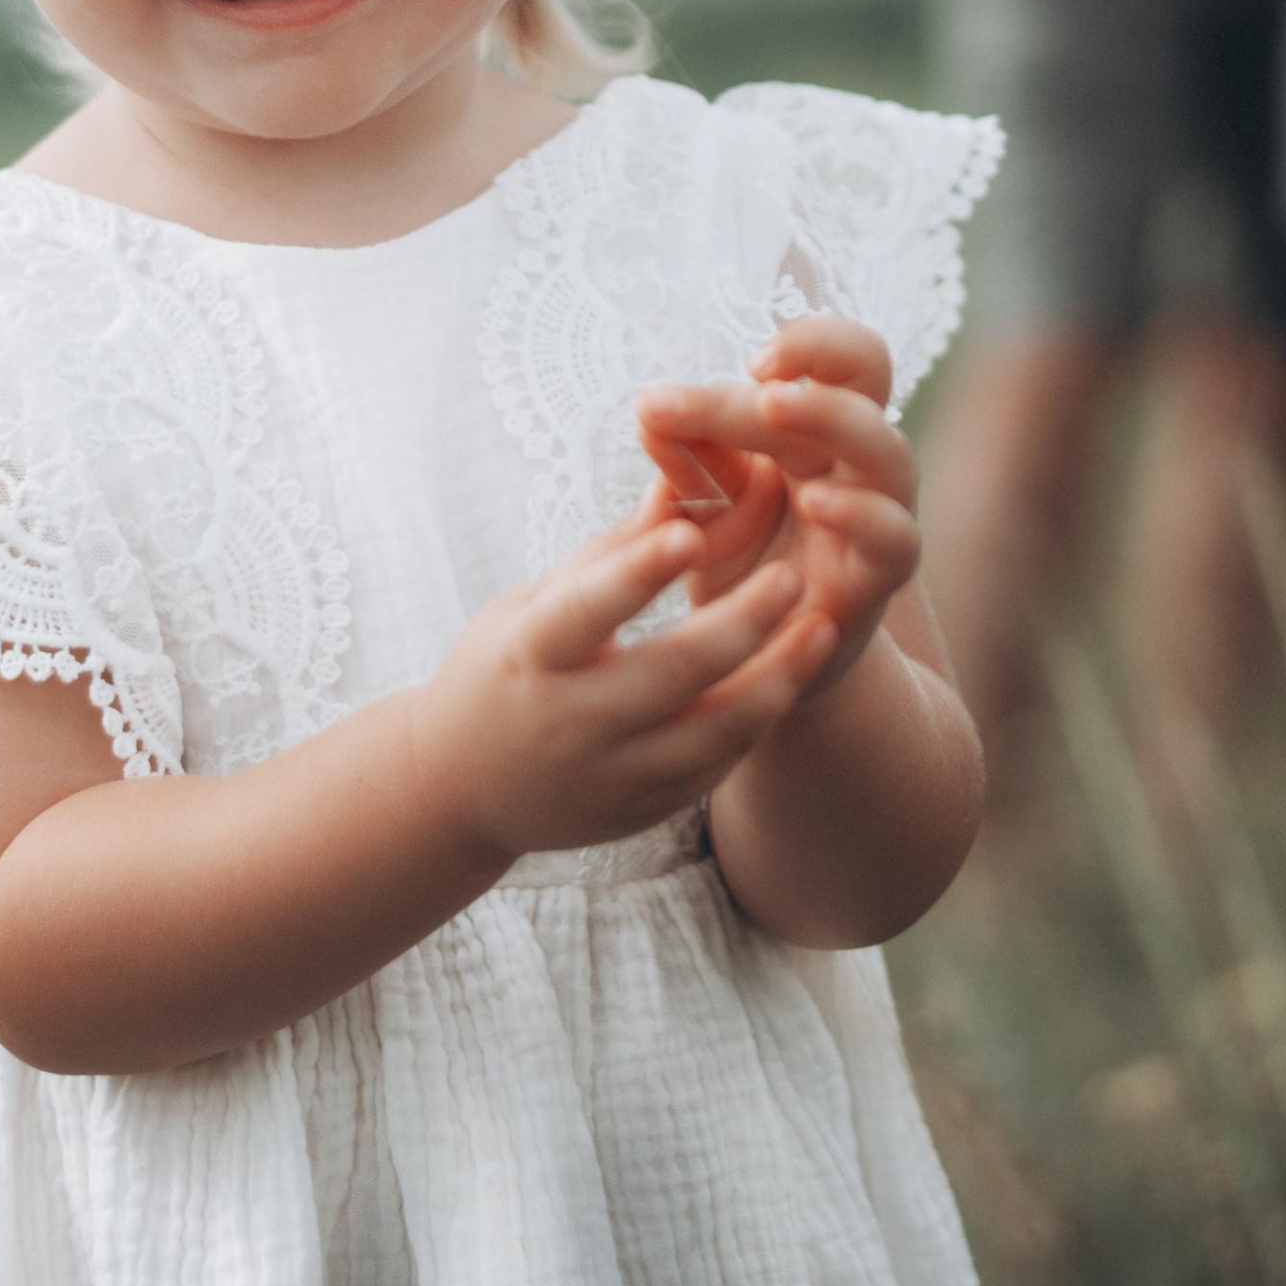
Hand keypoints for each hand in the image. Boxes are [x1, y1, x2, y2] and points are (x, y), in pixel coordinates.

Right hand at [415, 511, 835, 864]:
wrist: (460, 788)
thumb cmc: (503, 666)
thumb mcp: (533, 603)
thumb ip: (613, 551)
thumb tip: (680, 473)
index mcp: (528, 656)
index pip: (587, 611)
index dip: (638, 573)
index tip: (691, 530)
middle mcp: (569, 721)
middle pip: (671, 672)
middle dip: (742, 622)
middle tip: (795, 571)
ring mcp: (609, 775)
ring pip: (712, 732)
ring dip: (776, 677)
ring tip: (824, 626)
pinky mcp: (641, 811)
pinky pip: (716, 766)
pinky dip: (758, 717)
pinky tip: (791, 673)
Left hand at [635, 314, 919, 707]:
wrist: (759, 660)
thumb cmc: (735, 563)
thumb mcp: (699, 506)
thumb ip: (685, 459)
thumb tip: (650, 407)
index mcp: (816, 428)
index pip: (834, 357)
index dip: (808, 341)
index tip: (751, 359)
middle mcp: (855, 460)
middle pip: (866, 379)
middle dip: (816, 360)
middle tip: (756, 373)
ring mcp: (877, 514)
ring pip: (888, 450)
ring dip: (833, 419)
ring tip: (772, 408)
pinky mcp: (879, 577)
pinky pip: (895, 536)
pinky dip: (860, 513)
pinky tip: (813, 501)